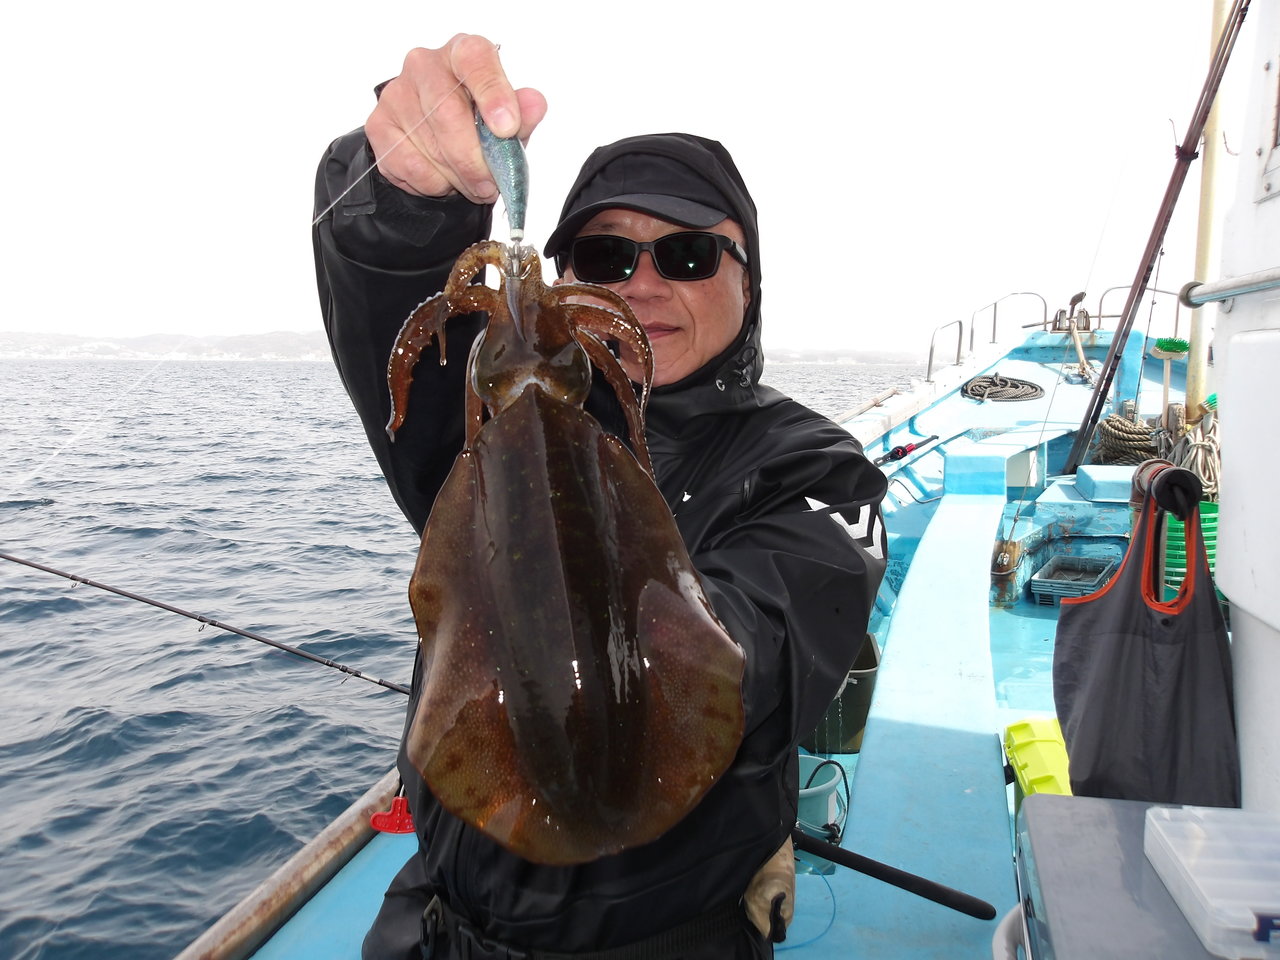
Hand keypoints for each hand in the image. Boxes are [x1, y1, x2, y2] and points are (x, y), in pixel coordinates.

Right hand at [366, 35, 546, 201]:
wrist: (439, 141)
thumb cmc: (479, 125)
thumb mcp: (509, 122)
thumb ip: (523, 114)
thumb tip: (533, 103)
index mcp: (463, 54)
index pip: (475, 60)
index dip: (492, 93)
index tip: (506, 128)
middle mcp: (425, 65)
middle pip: (447, 113)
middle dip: (474, 160)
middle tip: (489, 184)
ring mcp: (397, 94)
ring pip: (431, 147)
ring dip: (457, 178)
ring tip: (468, 181)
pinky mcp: (379, 126)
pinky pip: (411, 166)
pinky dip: (434, 184)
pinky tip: (443, 177)